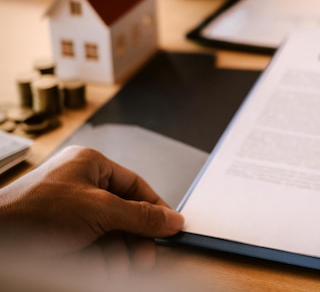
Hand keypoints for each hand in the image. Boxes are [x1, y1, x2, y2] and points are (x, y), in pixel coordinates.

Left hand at [0, 146, 183, 260]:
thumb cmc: (34, 212)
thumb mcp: (100, 210)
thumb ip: (140, 216)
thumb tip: (171, 219)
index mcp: (90, 165)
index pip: (135, 185)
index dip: (155, 207)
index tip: (170, 227)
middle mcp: (82, 186)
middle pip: (125, 213)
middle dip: (135, 238)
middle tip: (145, 257)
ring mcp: (72, 212)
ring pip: (112, 234)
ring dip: (119, 254)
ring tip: (120, 267)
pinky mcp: (63, 235)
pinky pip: (94, 247)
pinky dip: (102, 261)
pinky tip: (102, 269)